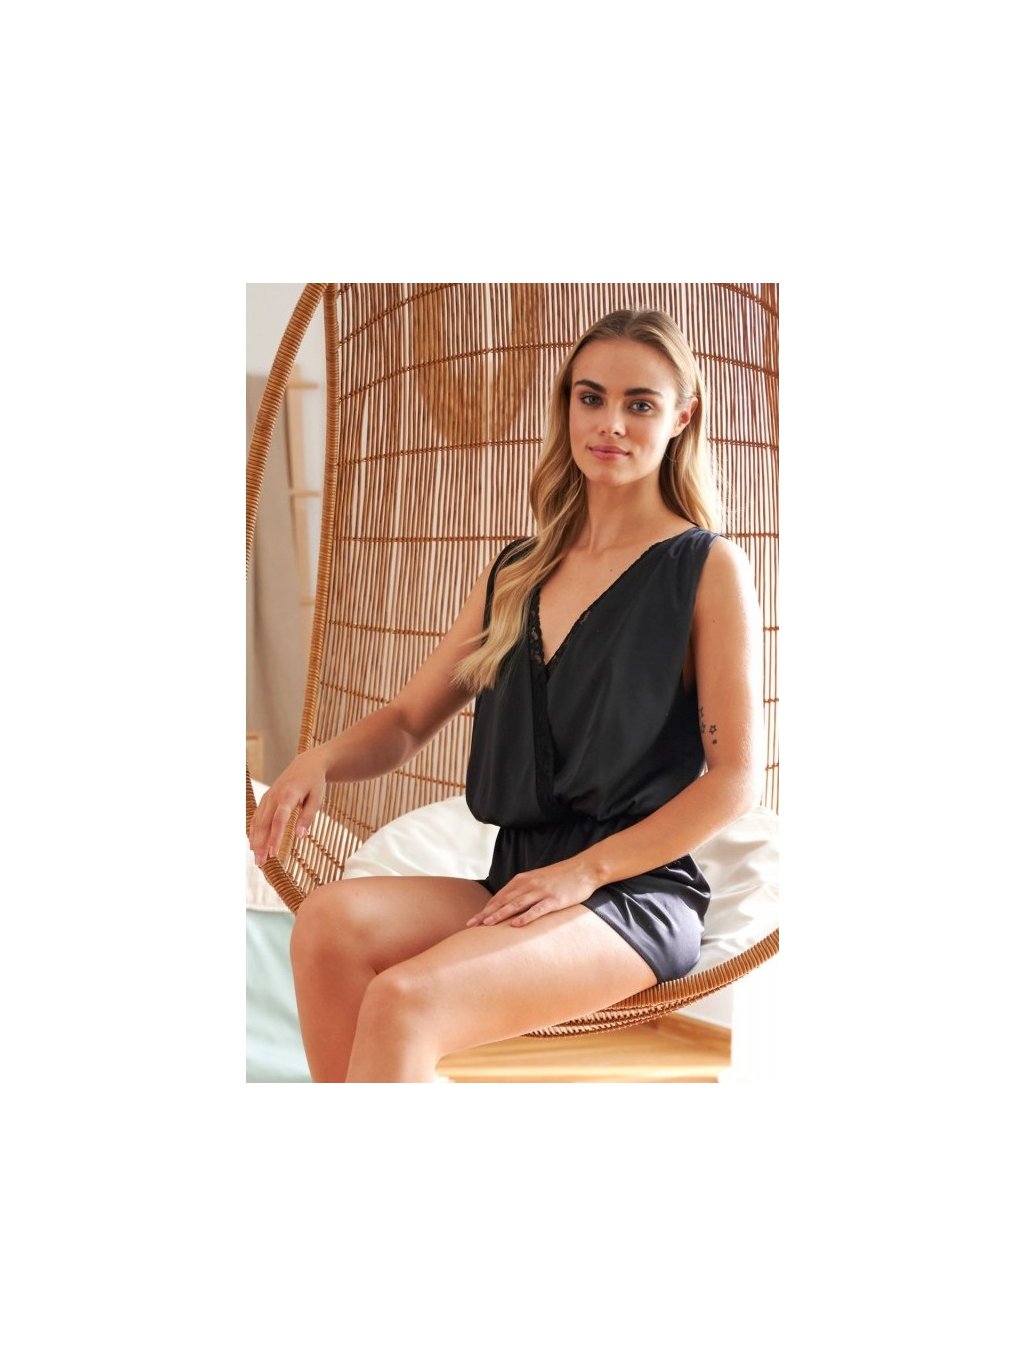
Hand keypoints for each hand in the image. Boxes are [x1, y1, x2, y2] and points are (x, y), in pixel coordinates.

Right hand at [249, 747, 328, 867]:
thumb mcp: (318, 798)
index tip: (273, 853)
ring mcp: (268, 797)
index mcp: (289, 795)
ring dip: (255, 841)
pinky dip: (254, 831)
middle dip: (261, 844)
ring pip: (258, 822)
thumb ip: (308, 817)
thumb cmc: (315, 783)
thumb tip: (300, 836)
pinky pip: (257, 817)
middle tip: (260, 863)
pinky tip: (253, 845)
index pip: (279, 819)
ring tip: (257, 860)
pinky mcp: (266, 799)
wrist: (307, 764)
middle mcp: (274, 796)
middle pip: (264, 823)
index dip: (275, 837)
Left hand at [465, 856, 600, 928]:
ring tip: (487, 925)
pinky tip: (516, 925)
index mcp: (523, 880)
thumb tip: (509, 905)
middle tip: (471, 925)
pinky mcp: (555, 900)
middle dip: (486, 914)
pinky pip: (538, 910)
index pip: (500, 896)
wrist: (584, 869)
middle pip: (503, 901)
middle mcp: (529, 885)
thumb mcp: (538, 879)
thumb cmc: (561, 877)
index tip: (473, 920)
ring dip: (500, 915)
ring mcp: (542, 892)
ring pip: (516, 905)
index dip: (486, 909)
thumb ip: (524, 890)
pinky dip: (526, 917)